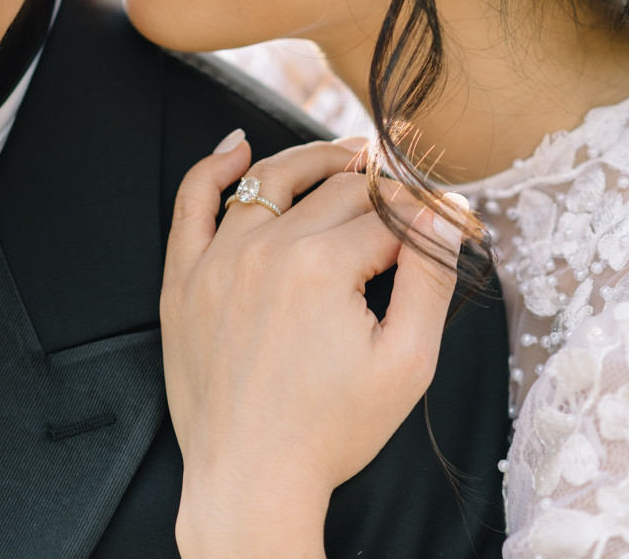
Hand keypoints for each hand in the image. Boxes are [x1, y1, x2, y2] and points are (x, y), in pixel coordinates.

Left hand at [161, 132, 467, 558]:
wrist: (250, 483)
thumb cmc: (332, 431)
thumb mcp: (406, 362)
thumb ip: (428, 279)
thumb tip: (446, 214)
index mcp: (323, 266)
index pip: (385, 215)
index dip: (421, 213)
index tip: (442, 214)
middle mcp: (266, 248)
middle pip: (336, 191)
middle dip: (377, 184)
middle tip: (402, 183)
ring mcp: (219, 259)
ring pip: (271, 180)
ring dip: (313, 160)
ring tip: (346, 154)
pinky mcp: (184, 278)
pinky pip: (191, 203)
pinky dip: (213, 168)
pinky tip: (237, 148)